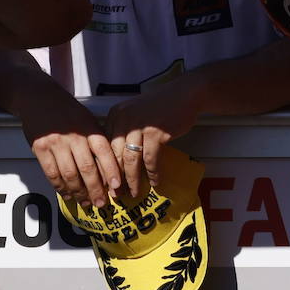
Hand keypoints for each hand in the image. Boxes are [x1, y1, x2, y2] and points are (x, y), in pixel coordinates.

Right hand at [16, 85, 121, 208]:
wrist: (40, 98)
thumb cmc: (67, 111)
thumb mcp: (86, 120)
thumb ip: (96, 140)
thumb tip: (108, 169)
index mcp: (89, 127)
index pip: (104, 151)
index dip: (111, 170)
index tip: (117, 187)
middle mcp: (74, 135)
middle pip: (87, 168)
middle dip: (96, 189)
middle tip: (102, 203)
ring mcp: (56, 142)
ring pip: (70, 174)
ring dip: (79, 192)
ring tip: (86, 202)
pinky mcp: (41, 148)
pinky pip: (52, 174)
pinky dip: (61, 188)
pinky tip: (68, 195)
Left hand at [106, 82, 203, 199]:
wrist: (184, 95)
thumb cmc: (160, 106)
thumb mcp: (135, 115)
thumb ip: (124, 132)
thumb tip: (116, 163)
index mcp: (116, 115)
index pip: (106, 146)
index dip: (106, 168)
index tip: (107, 183)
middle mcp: (124, 119)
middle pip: (116, 155)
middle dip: (117, 178)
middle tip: (118, 194)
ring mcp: (140, 126)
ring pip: (131, 160)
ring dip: (133, 180)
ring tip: (135, 192)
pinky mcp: (156, 132)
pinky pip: (151, 159)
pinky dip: (153, 173)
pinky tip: (155, 181)